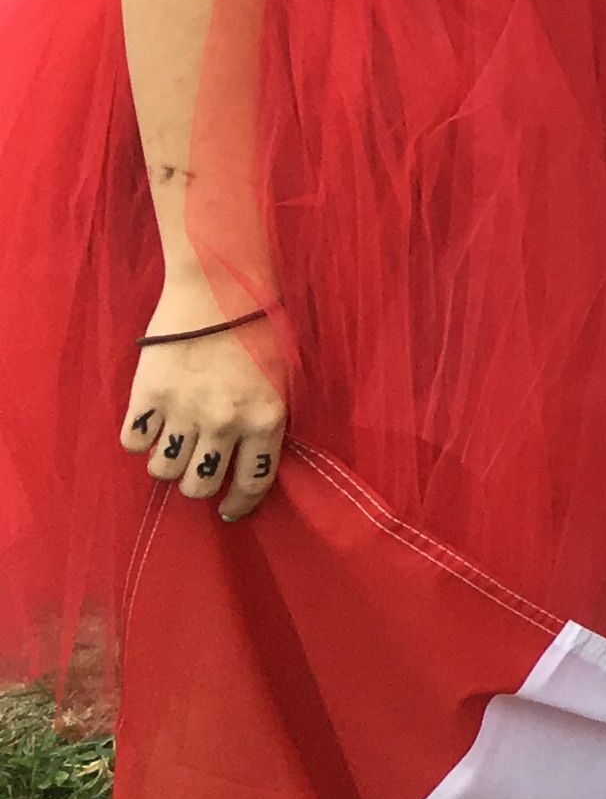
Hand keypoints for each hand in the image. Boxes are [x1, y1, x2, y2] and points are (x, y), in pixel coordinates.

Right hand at [122, 282, 284, 522]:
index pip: (252, 483)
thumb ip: (263, 421)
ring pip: (163, 471)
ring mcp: (184, 411)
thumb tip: (246, 463)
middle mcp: (225, 422)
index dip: (238, 504)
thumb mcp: (278, 378)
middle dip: (198, 479)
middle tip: (198, 462)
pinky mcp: (148, 396)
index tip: (229, 512)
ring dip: (167, 461)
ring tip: (174, 439)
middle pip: (199, 485)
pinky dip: (139, 438)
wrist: (220, 287)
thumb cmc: (258, 328)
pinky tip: (151, 420)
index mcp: (266, 418)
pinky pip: (133, 443)